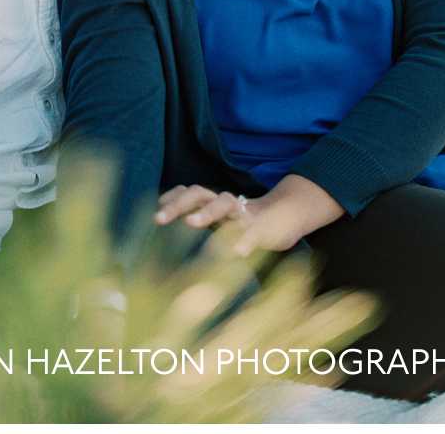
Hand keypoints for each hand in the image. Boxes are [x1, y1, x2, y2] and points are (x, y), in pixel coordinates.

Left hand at [155, 174, 344, 255]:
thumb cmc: (244, 223)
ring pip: (225, 203)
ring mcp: (244, 214)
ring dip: (207, 212)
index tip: (156, 208)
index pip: (189, 192)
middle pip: (200, 193)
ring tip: (190, 223)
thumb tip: (167, 223)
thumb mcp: (219, 219)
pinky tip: (237, 252)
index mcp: (214, 203)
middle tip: (158, 218)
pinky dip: (245, 241)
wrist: (288, 217)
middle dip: (178, 204)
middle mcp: (226, 204)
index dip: (172, 197)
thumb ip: (198, 217)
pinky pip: (254, 233)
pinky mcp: (264, 229)